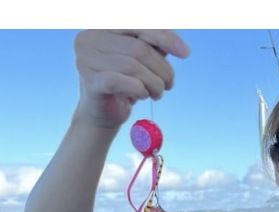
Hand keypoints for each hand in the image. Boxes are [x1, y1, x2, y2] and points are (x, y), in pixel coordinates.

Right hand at [73, 30, 189, 128]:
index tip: (185, 53)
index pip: (138, 25)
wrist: (104, 113)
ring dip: (154, 84)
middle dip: (163, 69)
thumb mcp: (142, 59)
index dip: (164, 37)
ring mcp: (85, 59)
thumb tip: (179, 46)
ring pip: (133, 67)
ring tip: (156, 93)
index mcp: (102, 27)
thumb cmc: (125, 83)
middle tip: (168, 84)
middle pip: (139, 49)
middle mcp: (89, 39)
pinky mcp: (90, 81)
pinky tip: (143, 95)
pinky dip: (140, 90)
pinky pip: (122, 82)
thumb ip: (155, 45)